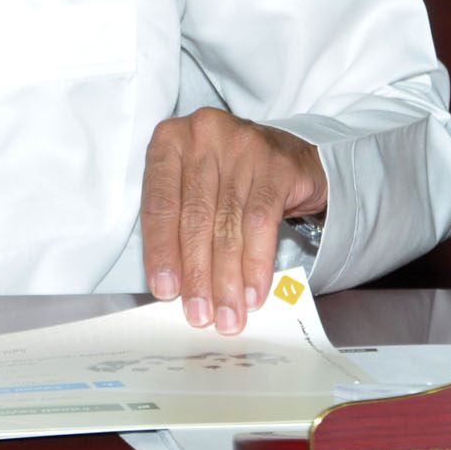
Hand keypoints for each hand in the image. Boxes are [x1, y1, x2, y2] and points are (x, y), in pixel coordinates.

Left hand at [140, 108, 326, 334]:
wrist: (291, 157)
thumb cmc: (230, 177)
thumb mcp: (194, 187)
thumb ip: (177, 223)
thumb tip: (173, 285)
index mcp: (169, 140)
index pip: (159, 203)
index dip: (161, 251)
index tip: (165, 290)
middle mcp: (203, 135)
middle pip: (195, 218)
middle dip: (196, 274)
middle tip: (199, 314)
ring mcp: (242, 146)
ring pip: (228, 225)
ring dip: (227, 279)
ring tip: (226, 314)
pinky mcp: (276, 165)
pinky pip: (262, 224)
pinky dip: (256, 265)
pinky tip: (253, 293)